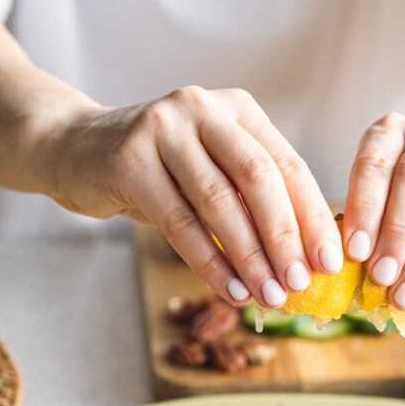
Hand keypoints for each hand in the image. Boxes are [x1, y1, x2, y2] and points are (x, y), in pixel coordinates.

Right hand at [48, 86, 342, 306]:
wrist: (72, 149)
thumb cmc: (156, 170)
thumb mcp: (209, 170)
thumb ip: (252, 199)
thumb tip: (306, 258)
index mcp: (237, 109)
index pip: (288, 164)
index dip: (313, 216)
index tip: (331, 261)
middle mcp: (203, 108)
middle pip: (259, 178)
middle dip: (285, 236)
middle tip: (301, 283)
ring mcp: (163, 128)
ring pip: (219, 201)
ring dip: (249, 256)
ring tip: (269, 296)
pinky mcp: (129, 158)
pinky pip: (179, 221)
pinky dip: (209, 261)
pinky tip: (231, 290)